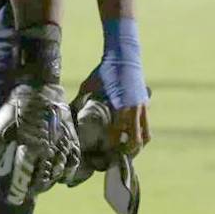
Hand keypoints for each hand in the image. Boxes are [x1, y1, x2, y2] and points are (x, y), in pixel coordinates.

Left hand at [0, 84, 80, 193]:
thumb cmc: (18, 106)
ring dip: (48, 183)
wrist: (42, 87)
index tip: (13, 199)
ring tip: (38, 187)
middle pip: (43, 179)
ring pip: (58, 174)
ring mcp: (64, 146)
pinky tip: (61, 178)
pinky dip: (68, 174)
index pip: (24, 178)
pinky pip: (74, 164)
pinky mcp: (73, 140)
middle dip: (33, 189)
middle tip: (25, 194)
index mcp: (30, 148)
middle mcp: (50, 151)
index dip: (18, 191)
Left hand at [86, 19, 149, 154]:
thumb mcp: (89, 84)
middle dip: (128, 151)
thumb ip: (79, 99)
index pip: (117, 133)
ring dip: (138, 145)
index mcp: (119, 106)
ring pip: (145, 135)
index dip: (112, 146)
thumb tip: (67, 111)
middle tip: (118, 158)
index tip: (104, 153)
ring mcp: (142, 106)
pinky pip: (147, 124)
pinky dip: (142, 133)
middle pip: (136, 139)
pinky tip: (133, 138)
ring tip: (128, 152)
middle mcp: (133, 109)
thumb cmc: (104, 70)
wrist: (124, 55)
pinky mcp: (145, 103)